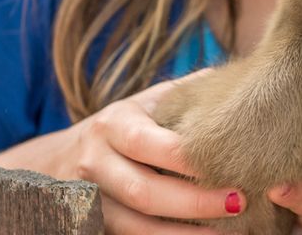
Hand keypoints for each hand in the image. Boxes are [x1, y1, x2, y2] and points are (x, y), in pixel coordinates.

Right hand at [0, 69, 245, 234]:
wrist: (61, 159)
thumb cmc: (124, 125)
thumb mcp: (147, 102)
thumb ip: (188, 92)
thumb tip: (240, 81)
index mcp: (113, 124)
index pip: (146, 142)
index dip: (187, 159)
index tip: (230, 164)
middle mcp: (95, 162)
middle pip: (143, 191)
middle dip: (195, 202)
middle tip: (239, 202)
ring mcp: (90, 200)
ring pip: (136, 227)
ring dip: (184, 234)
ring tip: (229, 233)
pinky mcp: (91, 227)